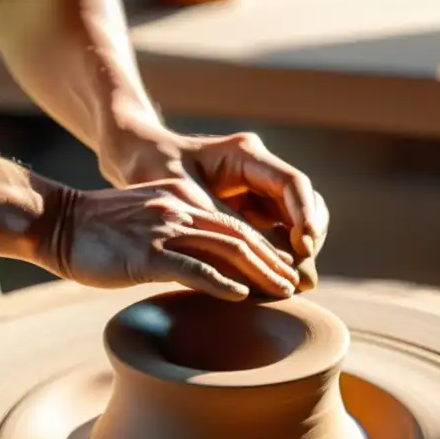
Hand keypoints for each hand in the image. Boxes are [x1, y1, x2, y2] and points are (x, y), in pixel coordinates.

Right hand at [41, 181, 299, 300]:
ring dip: (259, 272)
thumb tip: (199, 268)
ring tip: (282, 291)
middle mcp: (179, 210)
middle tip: (295, 283)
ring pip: (225, 250)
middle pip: (239, 236)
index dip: (264, 248)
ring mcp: (164, 230)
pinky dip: (220, 283)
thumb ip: (174, 238)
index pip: (234, 224)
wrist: (55, 222)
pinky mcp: (147, 253)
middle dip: (272, 260)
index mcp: (181, 200)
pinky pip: (193, 268)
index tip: (283, 268)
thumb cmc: (94, 232)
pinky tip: (241, 297)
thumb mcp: (143, 224)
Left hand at [99, 125, 328, 281]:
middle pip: (304, 203)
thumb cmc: (150, 165)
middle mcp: (257, 170)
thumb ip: (217, 219)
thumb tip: (247, 252)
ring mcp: (254, 191)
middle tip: (301, 276)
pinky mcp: (245, 210)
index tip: (305, 247)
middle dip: (308, 238)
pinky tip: (268, 281)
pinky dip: (274, 256)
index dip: (306, 216)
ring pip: (292, 221)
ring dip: (295, 251)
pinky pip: (271, 233)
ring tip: (288, 283)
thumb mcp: (182, 193)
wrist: (131, 157)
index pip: (294, 183)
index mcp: (246, 155)